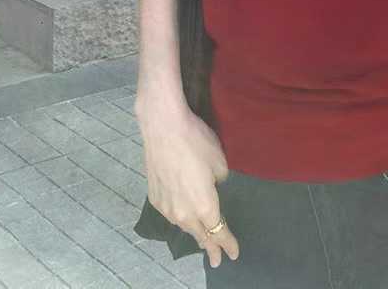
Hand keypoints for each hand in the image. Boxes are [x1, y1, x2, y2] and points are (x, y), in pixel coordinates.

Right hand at [138, 102, 239, 266]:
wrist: (163, 128)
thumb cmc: (196, 142)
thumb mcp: (220, 162)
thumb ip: (219, 181)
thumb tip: (212, 185)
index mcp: (205, 206)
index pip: (219, 232)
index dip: (227, 244)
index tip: (233, 254)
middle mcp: (184, 213)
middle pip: (200, 235)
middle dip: (210, 248)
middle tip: (216, 259)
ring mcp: (166, 207)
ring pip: (184, 225)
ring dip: (194, 231)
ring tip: (200, 237)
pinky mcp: (154, 197)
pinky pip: (171, 214)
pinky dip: (179, 217)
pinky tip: (182, 215)